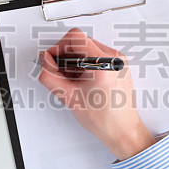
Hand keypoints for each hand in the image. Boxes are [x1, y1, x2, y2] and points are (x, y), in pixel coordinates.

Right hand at [38, 28, 155, 159]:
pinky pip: (97, 55)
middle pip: (81, 41)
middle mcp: (114, 58)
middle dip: (66, 55)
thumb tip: (44, 61)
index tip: (53, 59)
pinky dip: (85, 64)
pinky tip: (82, 80)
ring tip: (73, 80)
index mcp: (103, 64)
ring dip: (75, 60)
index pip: (75, 38)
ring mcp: (118, 61)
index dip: (58, 47)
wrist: (123, 130)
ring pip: (88, 47)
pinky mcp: (119, 65)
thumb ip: (50, 76)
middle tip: (60, 73)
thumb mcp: (69, 98)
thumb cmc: (104, 119)